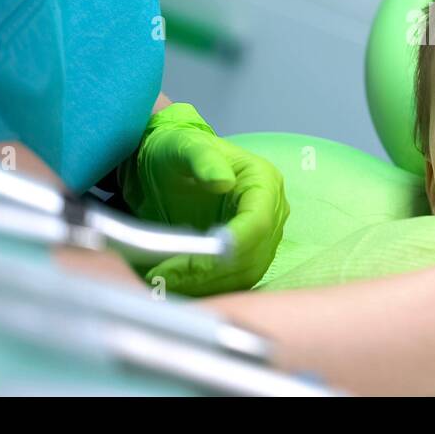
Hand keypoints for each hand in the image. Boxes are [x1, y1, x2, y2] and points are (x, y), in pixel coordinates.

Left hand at [119, 104, 287, 295]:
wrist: (170, 167)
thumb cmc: (179, 151)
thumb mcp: (184, 146)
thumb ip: (202, 159)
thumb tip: (222, 180)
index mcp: (263, 182)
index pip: (259, 222)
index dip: (235, 244)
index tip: (201, 258)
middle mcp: (270, 212)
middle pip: (253, 254)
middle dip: (210, 270)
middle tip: (165, 275)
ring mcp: (261, 237)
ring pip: (245, 274)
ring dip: (205, 283)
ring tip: (164, 280)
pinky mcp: (247, 255)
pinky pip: (233, 281)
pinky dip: (205, 287)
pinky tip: (175, 282)